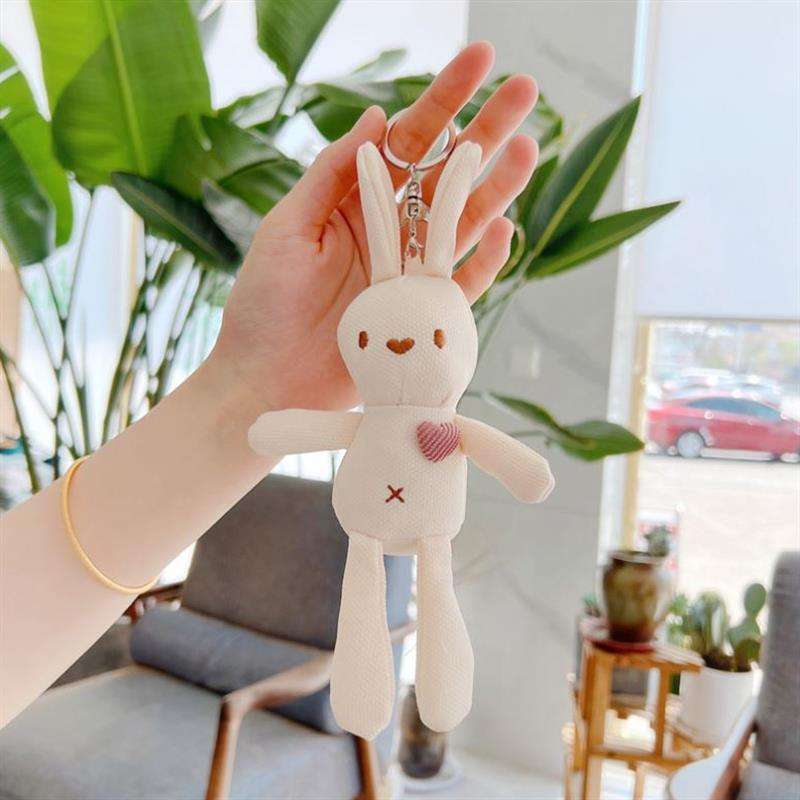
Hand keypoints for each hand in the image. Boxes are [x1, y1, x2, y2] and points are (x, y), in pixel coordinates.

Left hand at [209, 42, 538, 412]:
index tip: (481, 58)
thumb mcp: (289, 228)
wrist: (266, 380)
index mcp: (356, 202)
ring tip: (527, 146)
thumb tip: (378, 118)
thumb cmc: (264, 304)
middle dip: (486, 130)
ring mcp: (409, 273)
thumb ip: (332, 176)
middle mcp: (390, 231)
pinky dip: (485, 260)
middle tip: (525, 91)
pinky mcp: (422, 315)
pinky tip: (504, 228)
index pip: (408, 141)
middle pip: (447, 173)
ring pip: (463, 222)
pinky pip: (463, 284)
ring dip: (496, 186)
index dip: (444, 99)